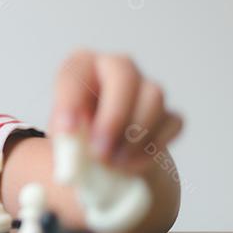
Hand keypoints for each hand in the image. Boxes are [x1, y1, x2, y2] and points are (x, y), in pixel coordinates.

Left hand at [51, 50, 183, 175]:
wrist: (104, 159)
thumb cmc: (75, 141)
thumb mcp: (61, 141)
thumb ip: (66, 143)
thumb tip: (73, 154)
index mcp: (80, 67)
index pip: (75, 71)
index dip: (70, 101)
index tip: (66, 132)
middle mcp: (115, 69)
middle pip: (124, 74)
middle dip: (114, 117)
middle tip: (100, 152)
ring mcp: (145, 87)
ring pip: (153, 96)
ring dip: (135, 134)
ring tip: (114, 163)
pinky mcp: (168, 113)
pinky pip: (172, 122)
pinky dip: (154, 146)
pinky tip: (133, 164)